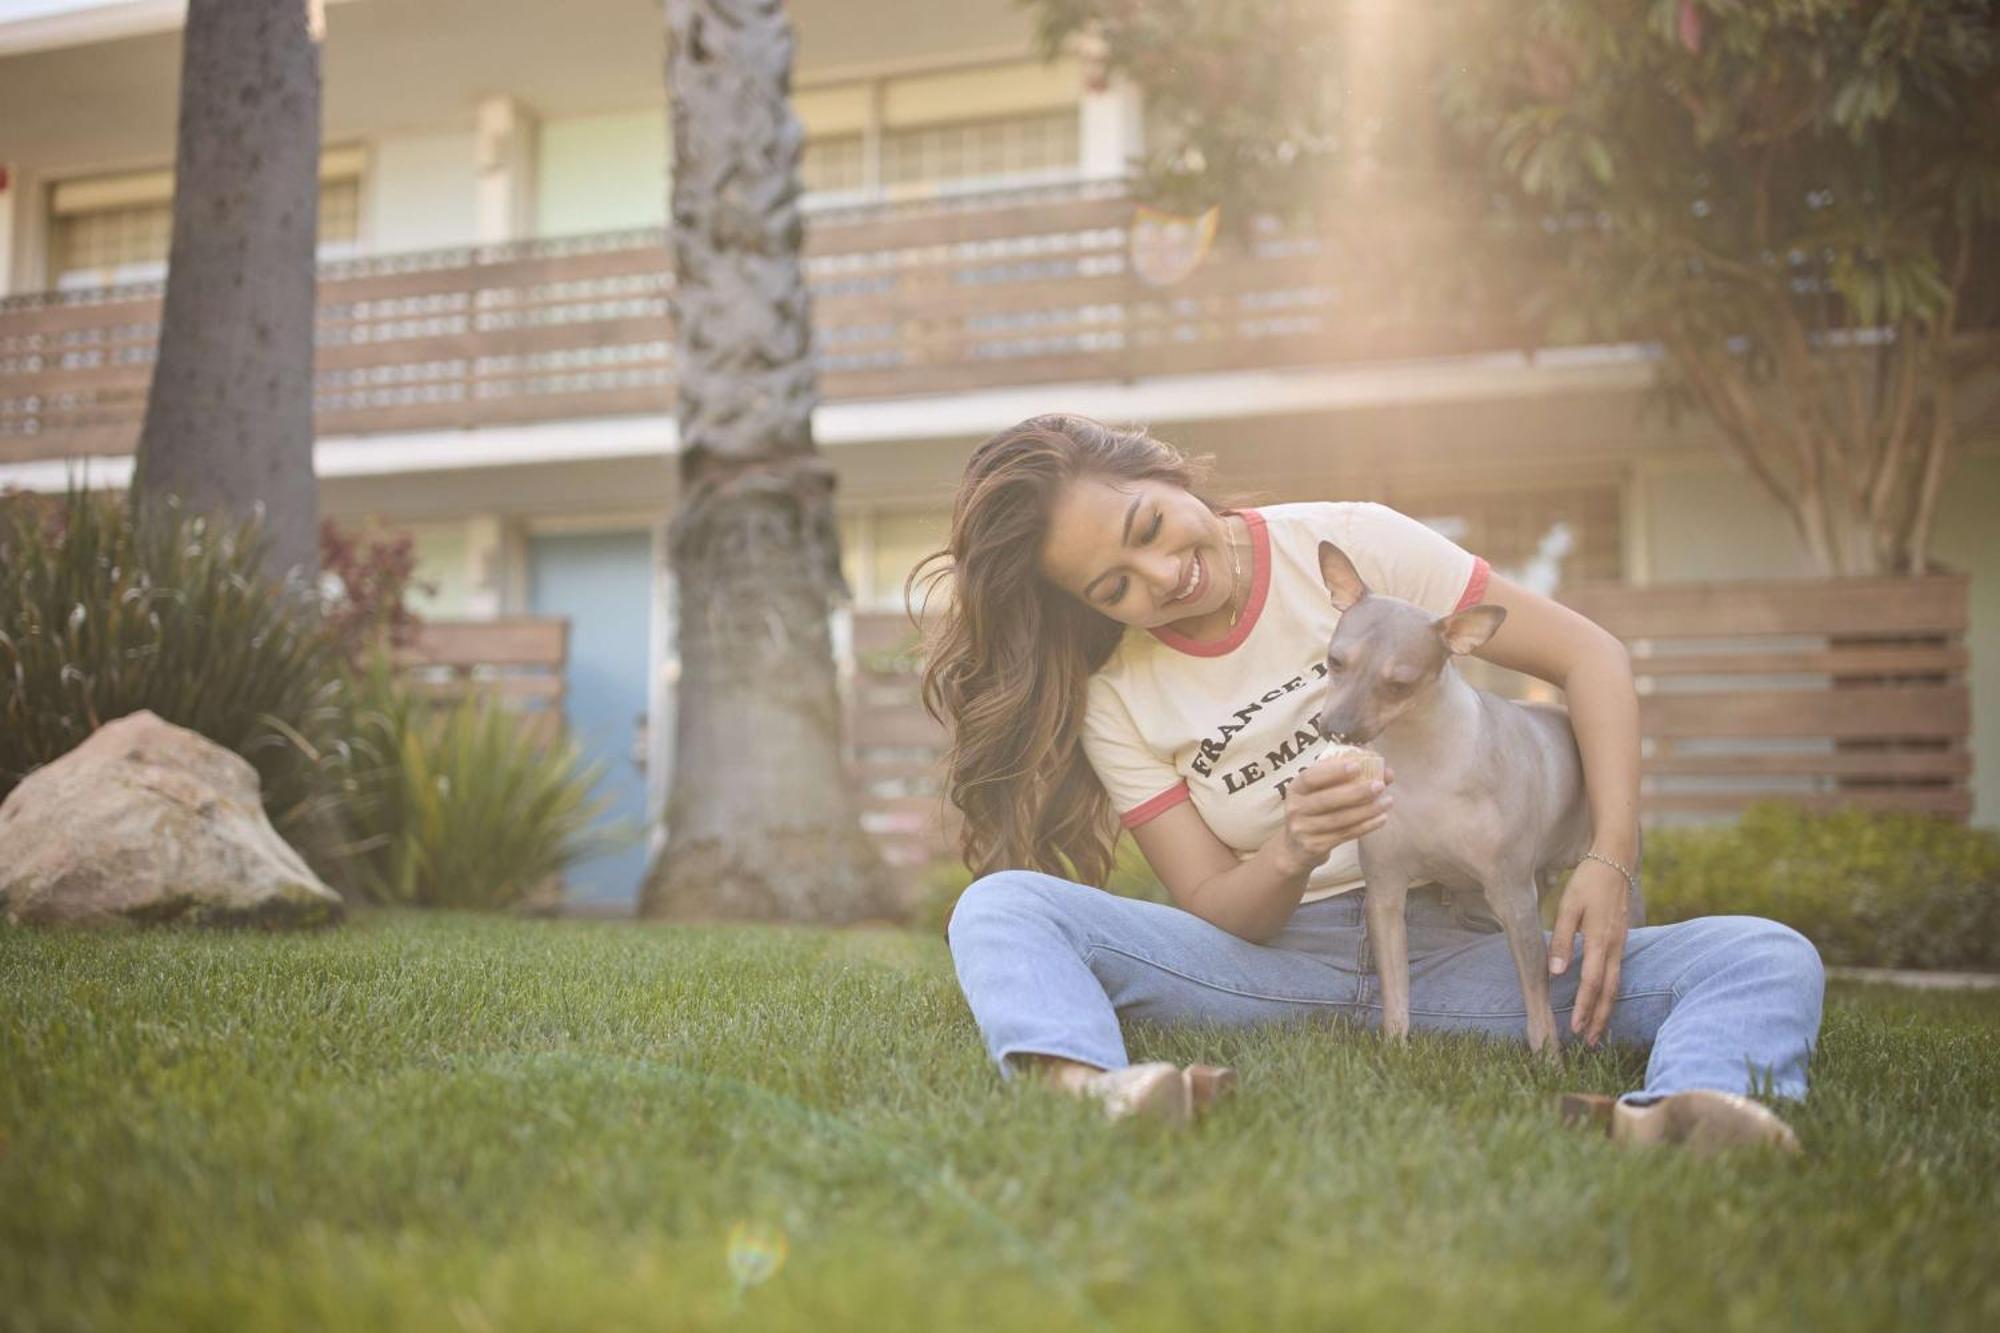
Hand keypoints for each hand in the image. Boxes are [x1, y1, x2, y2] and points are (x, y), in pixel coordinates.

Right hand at [1274, 757, 1392, 875]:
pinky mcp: (1315, 846)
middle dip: (1356, 792)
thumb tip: (1385, 771)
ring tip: (1388, 801)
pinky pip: (1344, 834)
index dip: (1333, 771)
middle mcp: (1295, 808)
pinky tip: (1382, 819)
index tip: (1358, 765)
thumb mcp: (1321, 792)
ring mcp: (1303, 829)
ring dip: (1366, 810)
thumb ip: (1348, 778)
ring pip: (1339, 819)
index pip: (1311, 777)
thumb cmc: (1315, 811)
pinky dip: (1365, 826)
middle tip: (1380, 785)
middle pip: (1327, 800)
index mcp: (1296, 788)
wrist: (1295, 848)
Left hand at [1548, 857, 1631, 1046]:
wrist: (1617, 860)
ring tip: (1596, 1032)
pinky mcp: (1620, 940)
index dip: (1583, 1007)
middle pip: (1608, 992)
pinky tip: (1603, 1002)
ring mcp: (1620, 944)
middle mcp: (1614, 947)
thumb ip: (1562, 939)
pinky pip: (1617, 974)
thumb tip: (1557, 972)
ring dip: (1605, 1010)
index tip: (1575, 1027)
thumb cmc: (1588, 882)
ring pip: (1615, 985)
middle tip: (1588, 1043)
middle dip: (1598, 1019)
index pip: (1592, 982)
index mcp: (1600, 940)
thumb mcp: (1568, 907)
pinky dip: (1610, 993)